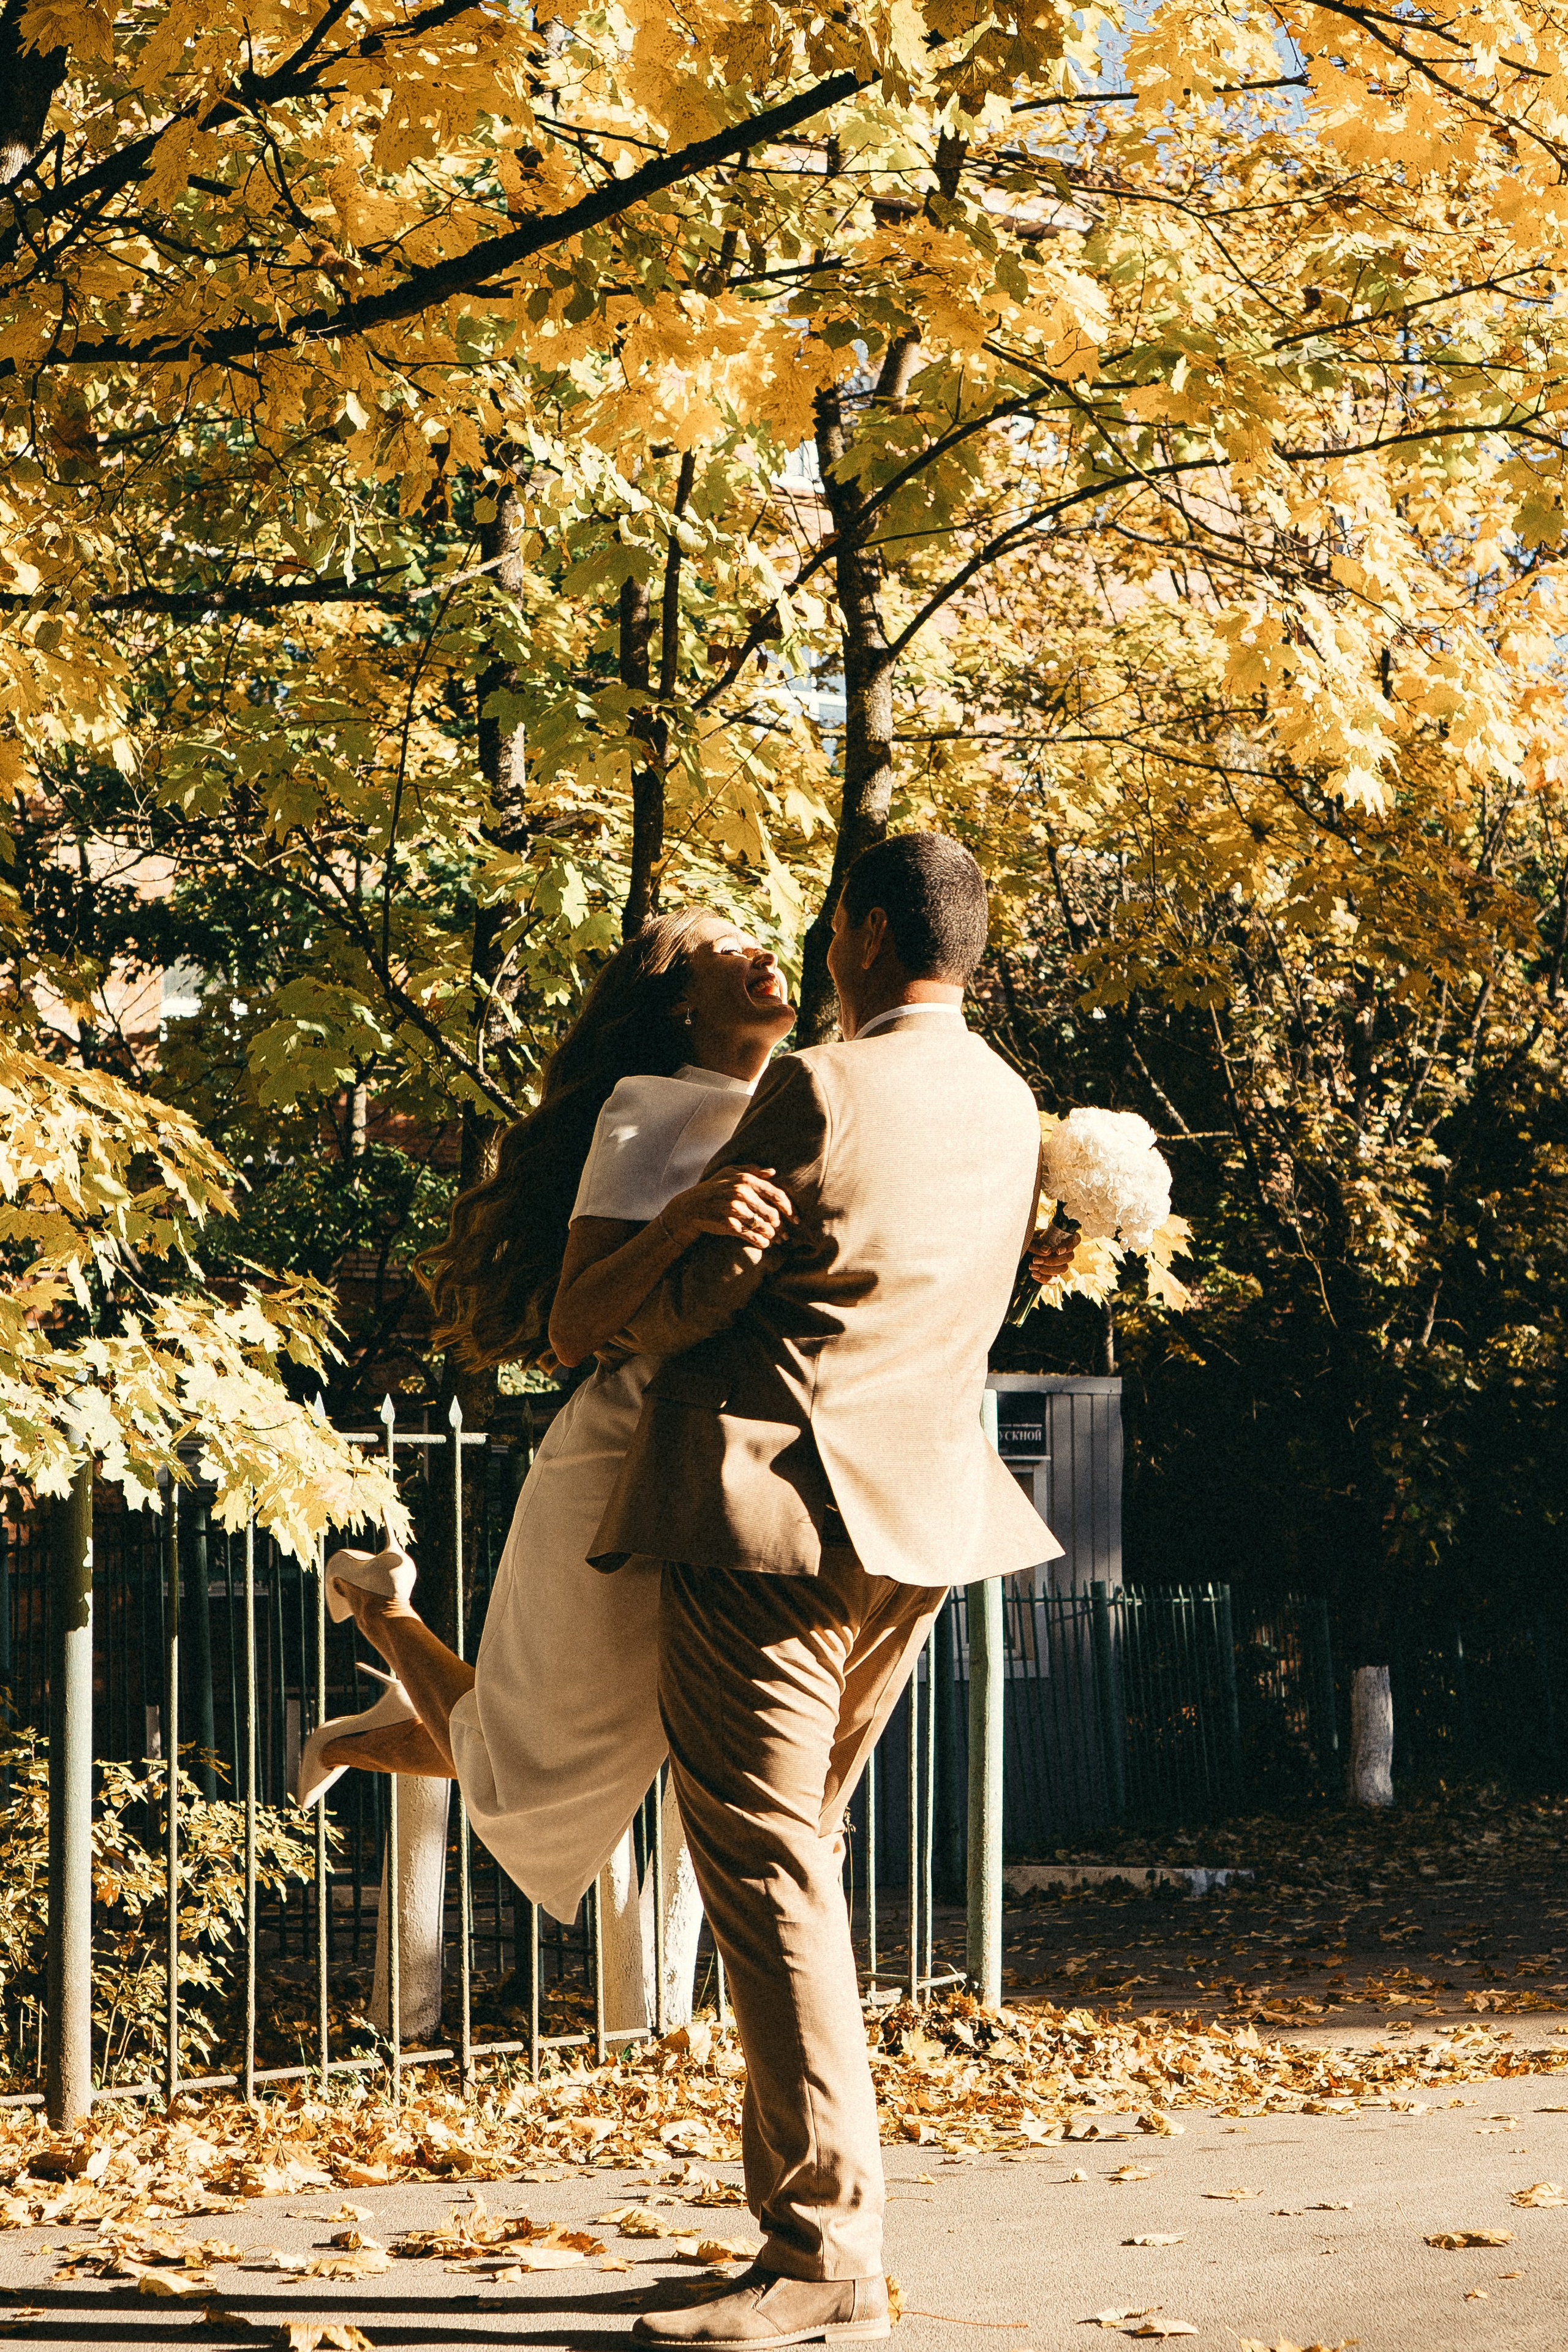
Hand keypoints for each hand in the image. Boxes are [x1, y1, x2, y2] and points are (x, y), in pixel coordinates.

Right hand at [660, 1165, 796, 1251]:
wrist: (691, 1207)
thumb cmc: (713, 1188)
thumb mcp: (729, 1173)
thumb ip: (751, 1170)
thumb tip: (773, 1172)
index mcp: (746, 1179)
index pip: (777, 1195)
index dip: (790, 1209)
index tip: (796, 1219)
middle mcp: (741, 1193)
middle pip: (772, 1214)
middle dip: (780, 1226)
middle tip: (784, 1234)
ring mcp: (734, 1209)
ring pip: (763, 1226)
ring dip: (771, 1235)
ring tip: (773, 1239)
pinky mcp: (728, 1224)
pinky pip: (751, 1236)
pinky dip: (760, 1242)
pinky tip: (764, 1244)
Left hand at [1028, 1223, 1078, 1286]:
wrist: (1018, 1252)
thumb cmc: (1026, 1242)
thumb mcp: (1028, 1240)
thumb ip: (1036, 1244)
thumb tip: (1047, 1251)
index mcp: (1060, 1238)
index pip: (1075, 1240)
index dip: (1070, 1246)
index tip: (1057, 1251)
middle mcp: (1062, 1251)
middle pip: (1069, 1257)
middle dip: (1053, 1260)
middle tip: (1035, 1259)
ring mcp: (1059, 1263)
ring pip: (1063, 1269)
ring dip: (1048, 1270)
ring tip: (1032, 1266)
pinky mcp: (1053, 1274)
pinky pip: (1055, 1280)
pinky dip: (1045, 1279)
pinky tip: (1034, 1274)